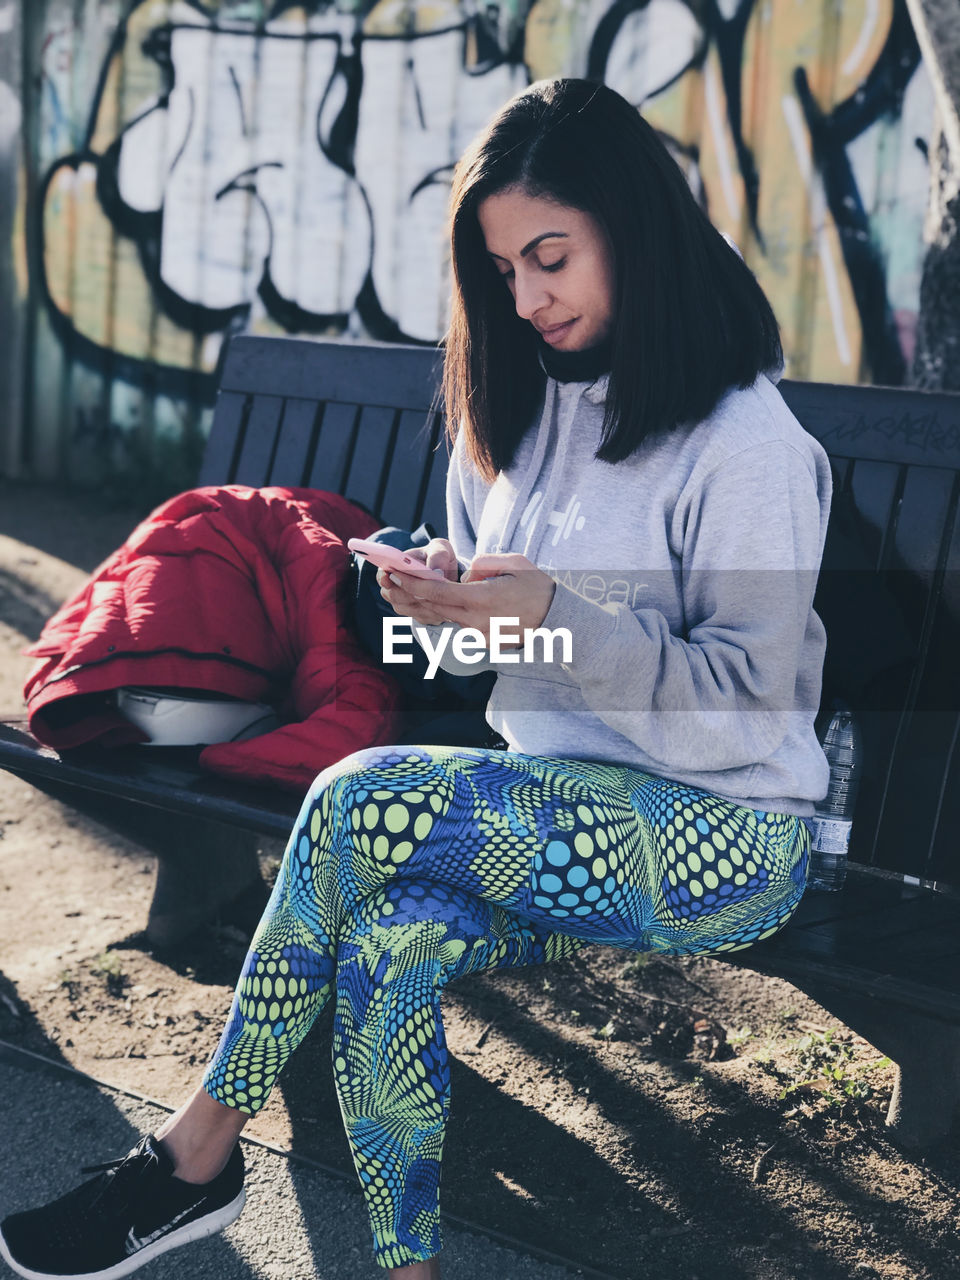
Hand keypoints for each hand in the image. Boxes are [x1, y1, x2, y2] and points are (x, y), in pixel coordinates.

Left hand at [379, 552, 555, 640]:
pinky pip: (461, 624)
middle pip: (433, 607)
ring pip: (445, 616)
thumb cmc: (539, 588)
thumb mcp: (514, 563)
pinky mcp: (484, 641)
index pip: (436, 592)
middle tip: (392, 579)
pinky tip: (448, 604)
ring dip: (428, 604)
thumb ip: (484, 563)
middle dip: (410, 593)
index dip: (412, 582)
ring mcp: (479, 633)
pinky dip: (451, 613)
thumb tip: (465, 575)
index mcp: (480, 598)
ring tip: (410, 591)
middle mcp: (475, 620)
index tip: (396, 572)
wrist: (560, 622)